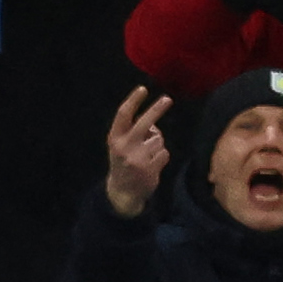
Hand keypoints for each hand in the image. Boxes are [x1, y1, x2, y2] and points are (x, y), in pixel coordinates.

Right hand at [103, 86, 172, 216]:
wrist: (122, 192)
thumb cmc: (123, 162)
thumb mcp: (120, 145)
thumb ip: (132, 131)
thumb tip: (154, 122)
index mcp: (115, 138)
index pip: (123, 115)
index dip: (133, 100)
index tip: (143, 89)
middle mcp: (124, 147)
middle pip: (144, 123)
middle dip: (156, 109)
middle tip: (168, 99)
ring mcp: (137, 158)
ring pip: (158, 140)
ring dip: (157, 145)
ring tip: (148, 155)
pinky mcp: (149, 169)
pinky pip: (164, 153)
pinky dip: (162, 157)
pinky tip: (152, 165)